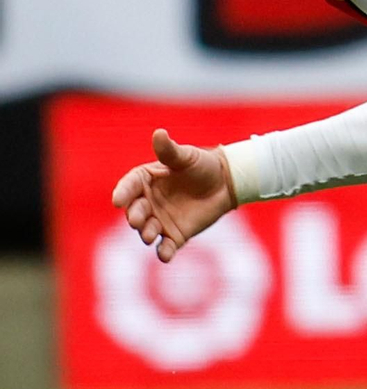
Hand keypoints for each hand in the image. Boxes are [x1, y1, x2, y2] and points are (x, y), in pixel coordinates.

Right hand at [110, 129, 235, 263]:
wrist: (226, 182)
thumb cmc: (203, 165)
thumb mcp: (187, 157)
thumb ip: (170, 151)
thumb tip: (159, 133)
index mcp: (146, 180)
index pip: (129, 186)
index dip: (123, 192)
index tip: (118, 199)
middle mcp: (149, 202)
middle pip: (135, 211)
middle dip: (134, 216)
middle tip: (137, 219)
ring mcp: (160, 220)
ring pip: (147, 230)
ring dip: (146, 234)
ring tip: (150, 235)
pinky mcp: (176, 235)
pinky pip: (166, 247)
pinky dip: (164, 252)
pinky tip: (165, 255)